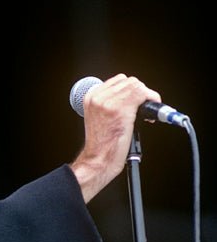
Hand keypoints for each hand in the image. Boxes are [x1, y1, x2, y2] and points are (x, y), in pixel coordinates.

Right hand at [70, 73, 161, 201]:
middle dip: (140, 93)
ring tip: (146, 113)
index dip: (131, 90)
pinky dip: (151, 101)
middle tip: (142, 109)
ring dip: (147, 98)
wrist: (98, 161)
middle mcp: (98, 97)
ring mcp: (109, 103)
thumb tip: (131, 97)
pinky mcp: (121, 110)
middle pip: (129, 81)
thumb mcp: (99, 118)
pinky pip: (142, 95)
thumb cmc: (101, 144)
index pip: (118, 80)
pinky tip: (149, 115)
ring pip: (137, 86)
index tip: (136, 101)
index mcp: (91, 97)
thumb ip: (109, 104)